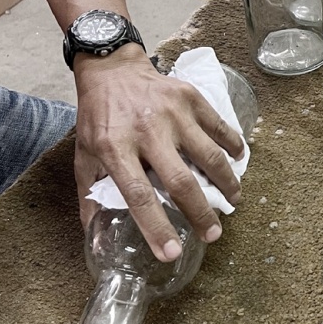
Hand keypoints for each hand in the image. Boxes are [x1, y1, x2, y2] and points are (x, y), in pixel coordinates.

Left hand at [71, 45, 244, 260]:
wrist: (112, 71)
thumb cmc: (97, 119)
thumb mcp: (84, 158)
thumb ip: (91, 198)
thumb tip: (97, 243)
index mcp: (115, 148)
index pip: (139, 196)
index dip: (157, 227)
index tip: (171, 253)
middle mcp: (146, 130)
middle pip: (181, 180)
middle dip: (200, 213)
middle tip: (212, 234)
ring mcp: (172, 112)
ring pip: (208, 154)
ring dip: (225, 182)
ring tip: (233, 201)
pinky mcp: (190, 97)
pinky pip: (219, 126)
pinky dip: (233, 145)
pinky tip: (238, 161)